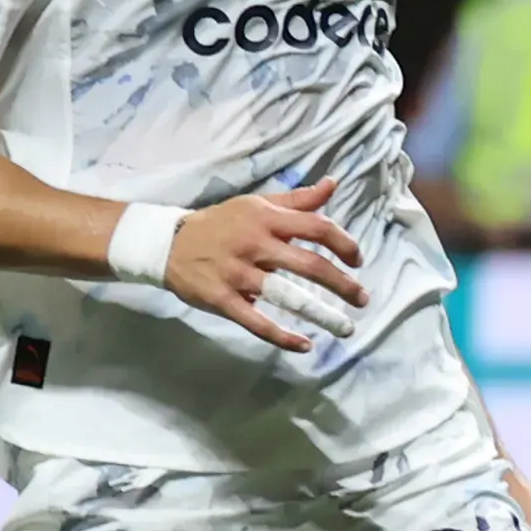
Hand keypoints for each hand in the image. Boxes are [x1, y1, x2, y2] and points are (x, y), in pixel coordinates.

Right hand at [167, 181, 364, 349]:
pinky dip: (282, 337)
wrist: (167, 242)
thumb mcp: (257, 204)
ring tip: (346, 327)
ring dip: (321, 314)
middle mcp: (255, 244)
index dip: (344, 244)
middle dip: (342, 284)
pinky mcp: (222, 299)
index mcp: (267, 218)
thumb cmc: (222, 223)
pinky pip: (256, 322)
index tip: (358, 261)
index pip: (317, 227)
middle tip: (362, 300)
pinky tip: (305, 346)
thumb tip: (334, 184)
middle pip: (309, 265)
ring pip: (287, 296)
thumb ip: (298, 200)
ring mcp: (238, 273)